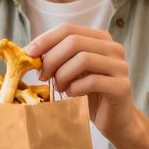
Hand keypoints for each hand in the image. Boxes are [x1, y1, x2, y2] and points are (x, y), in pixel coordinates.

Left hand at [27, 24, 138, 142]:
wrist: (114, 119)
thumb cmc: (89, 93)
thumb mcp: (71, 71)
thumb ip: (56, 58)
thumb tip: (26, 51)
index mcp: (99, 38)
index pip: (68, 29)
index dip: (46, 39)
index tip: (29, 53)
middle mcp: (113, 48)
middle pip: (74, 42)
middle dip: (52, 59)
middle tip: (43, 76)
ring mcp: (120, 66)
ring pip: (83, 59)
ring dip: (63, 75)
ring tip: (59, 87)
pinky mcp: (122, 86)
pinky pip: (92, 81)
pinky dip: (76, 88)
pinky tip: (72, 94)